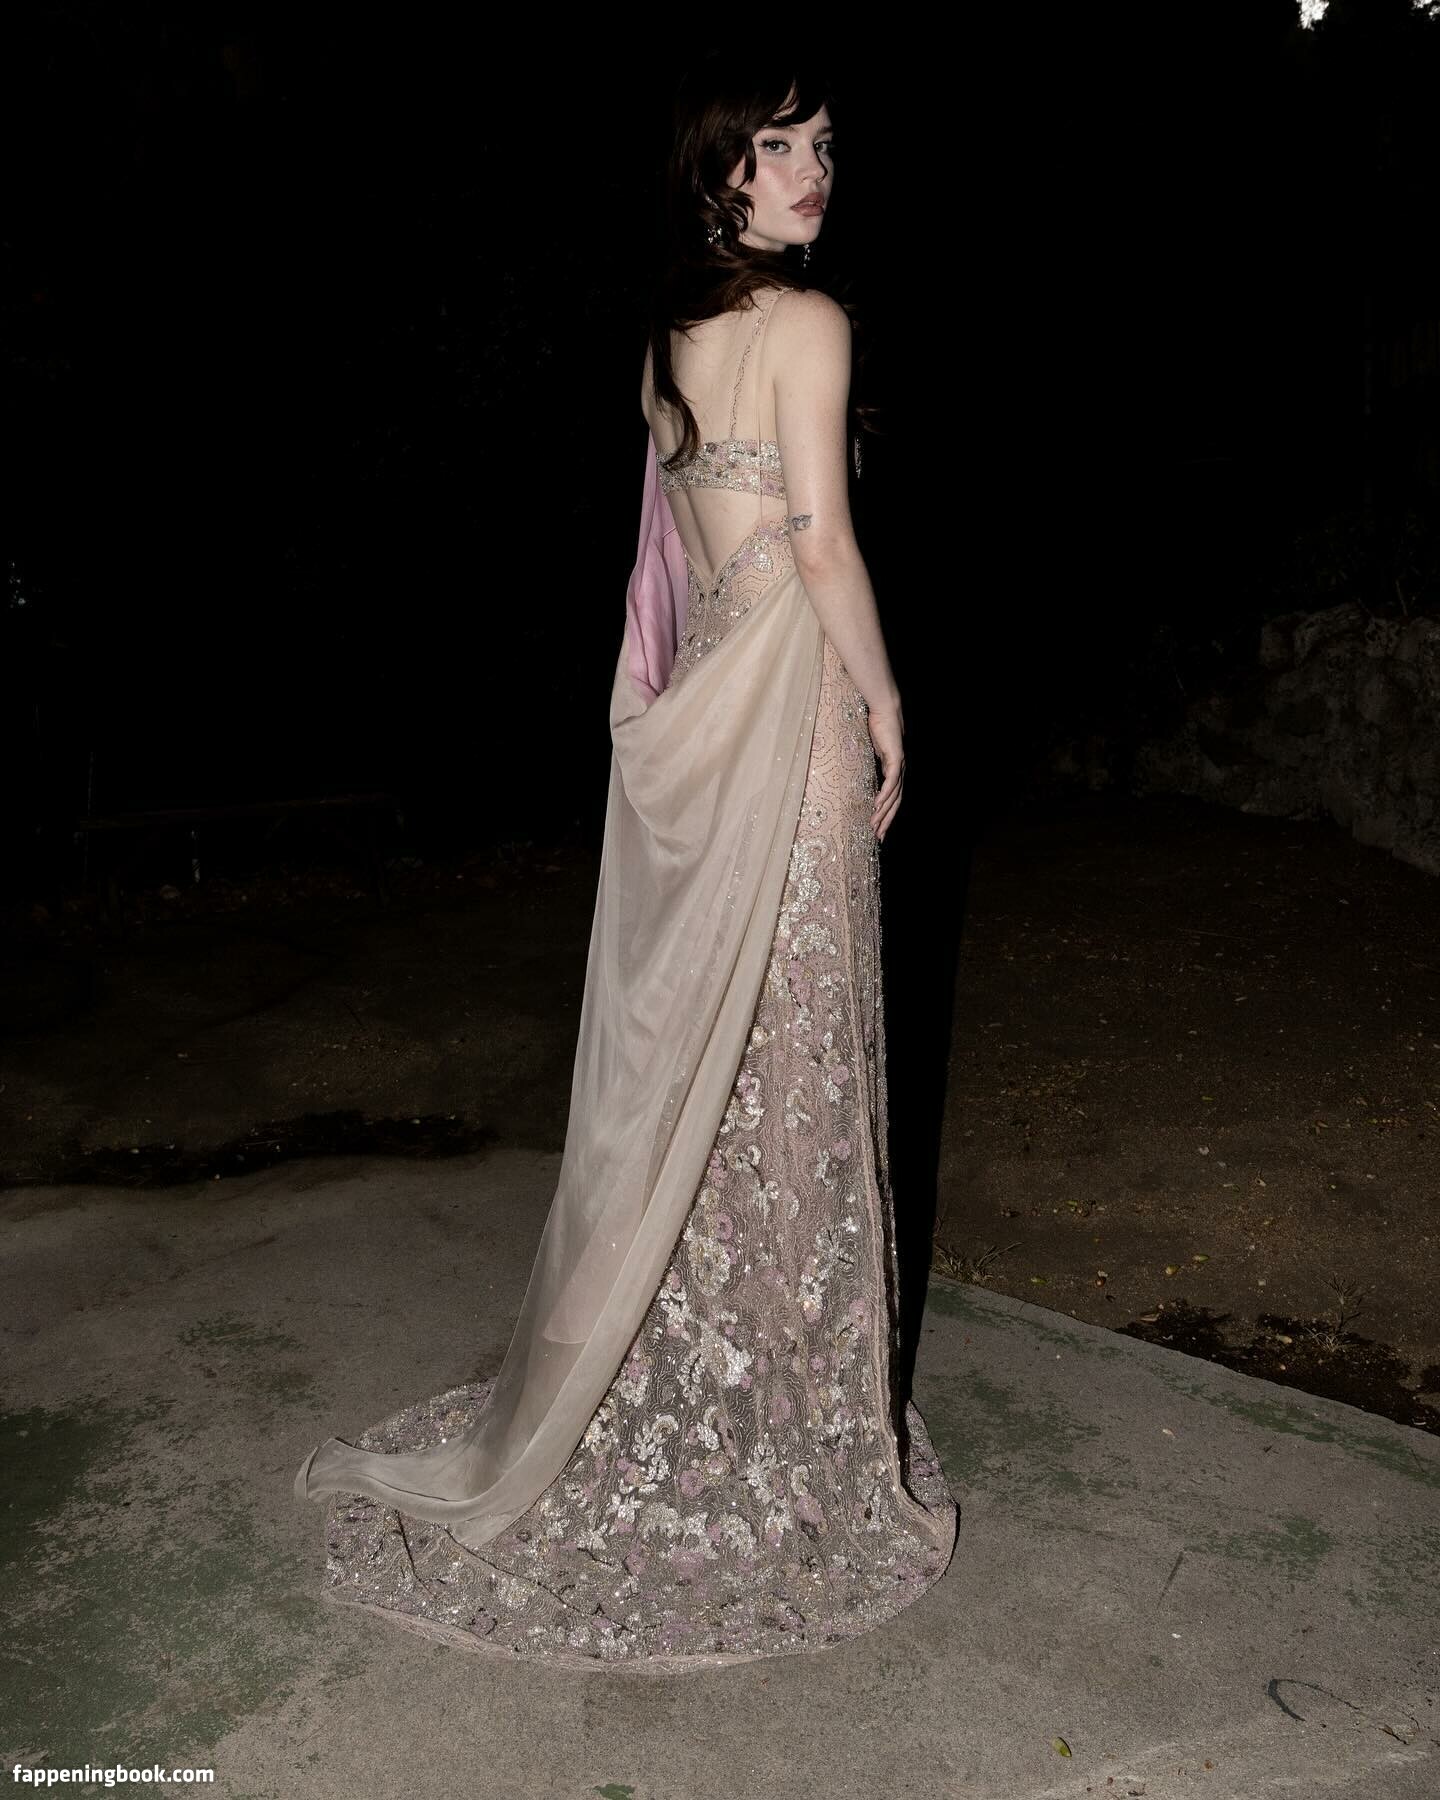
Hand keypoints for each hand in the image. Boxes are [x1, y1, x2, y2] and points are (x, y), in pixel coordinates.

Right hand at [866, 701, 904, 842]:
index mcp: (894, 771)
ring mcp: (900, 766)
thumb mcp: (872, 750)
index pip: (892, 798)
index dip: (886, 815)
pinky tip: (877, 806)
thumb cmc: (878, 727)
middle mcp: (900, 772)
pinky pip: (891, 782)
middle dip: (886, 821)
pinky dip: (885, 795)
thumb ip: (872, 763)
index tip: (878, 829)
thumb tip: (862, 773)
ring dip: (884, 812)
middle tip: (878, 837)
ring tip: (875, 826)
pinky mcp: (897, 759)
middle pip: (895, 803)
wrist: (885, 710)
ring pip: (893, 796)